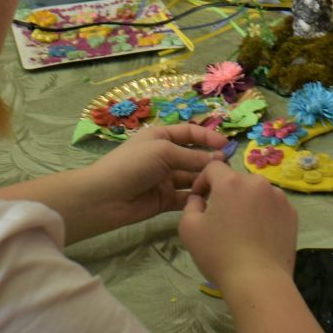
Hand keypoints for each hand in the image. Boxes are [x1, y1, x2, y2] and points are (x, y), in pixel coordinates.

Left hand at [81, 124, 227, 230]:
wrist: (105, 197)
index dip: (208, 137)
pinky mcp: (165, 199)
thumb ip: (192, 156)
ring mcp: (165, 178)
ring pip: (192, 177)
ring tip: (221, 184)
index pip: (190, 133)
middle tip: (227, 169)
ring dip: (205, 179)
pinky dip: (196, 197)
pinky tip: (210, 198)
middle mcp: (164, 156)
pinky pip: (185, 197)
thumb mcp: (163, 152)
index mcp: (160, 137)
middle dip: (210, 161)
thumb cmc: (132, 164)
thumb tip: (219, 159)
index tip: (227, 145)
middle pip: (193, 156)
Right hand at [179, 160, 297, 292]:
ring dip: (247, 203)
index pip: (213, 168)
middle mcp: (258, 183)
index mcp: (232, 182)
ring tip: (242, 228)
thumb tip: (200, 199)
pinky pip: (272, 206)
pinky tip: (259, 236)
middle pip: (237, 180)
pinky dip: (264, 214)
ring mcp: (279, 198)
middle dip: (226, 193)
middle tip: (221, 218)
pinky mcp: (292, 214)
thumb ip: (190, 205)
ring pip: (256, 193)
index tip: (200, 199)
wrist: (259, 281)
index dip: (203, 181)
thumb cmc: (220, 254)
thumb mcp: (189, 229)